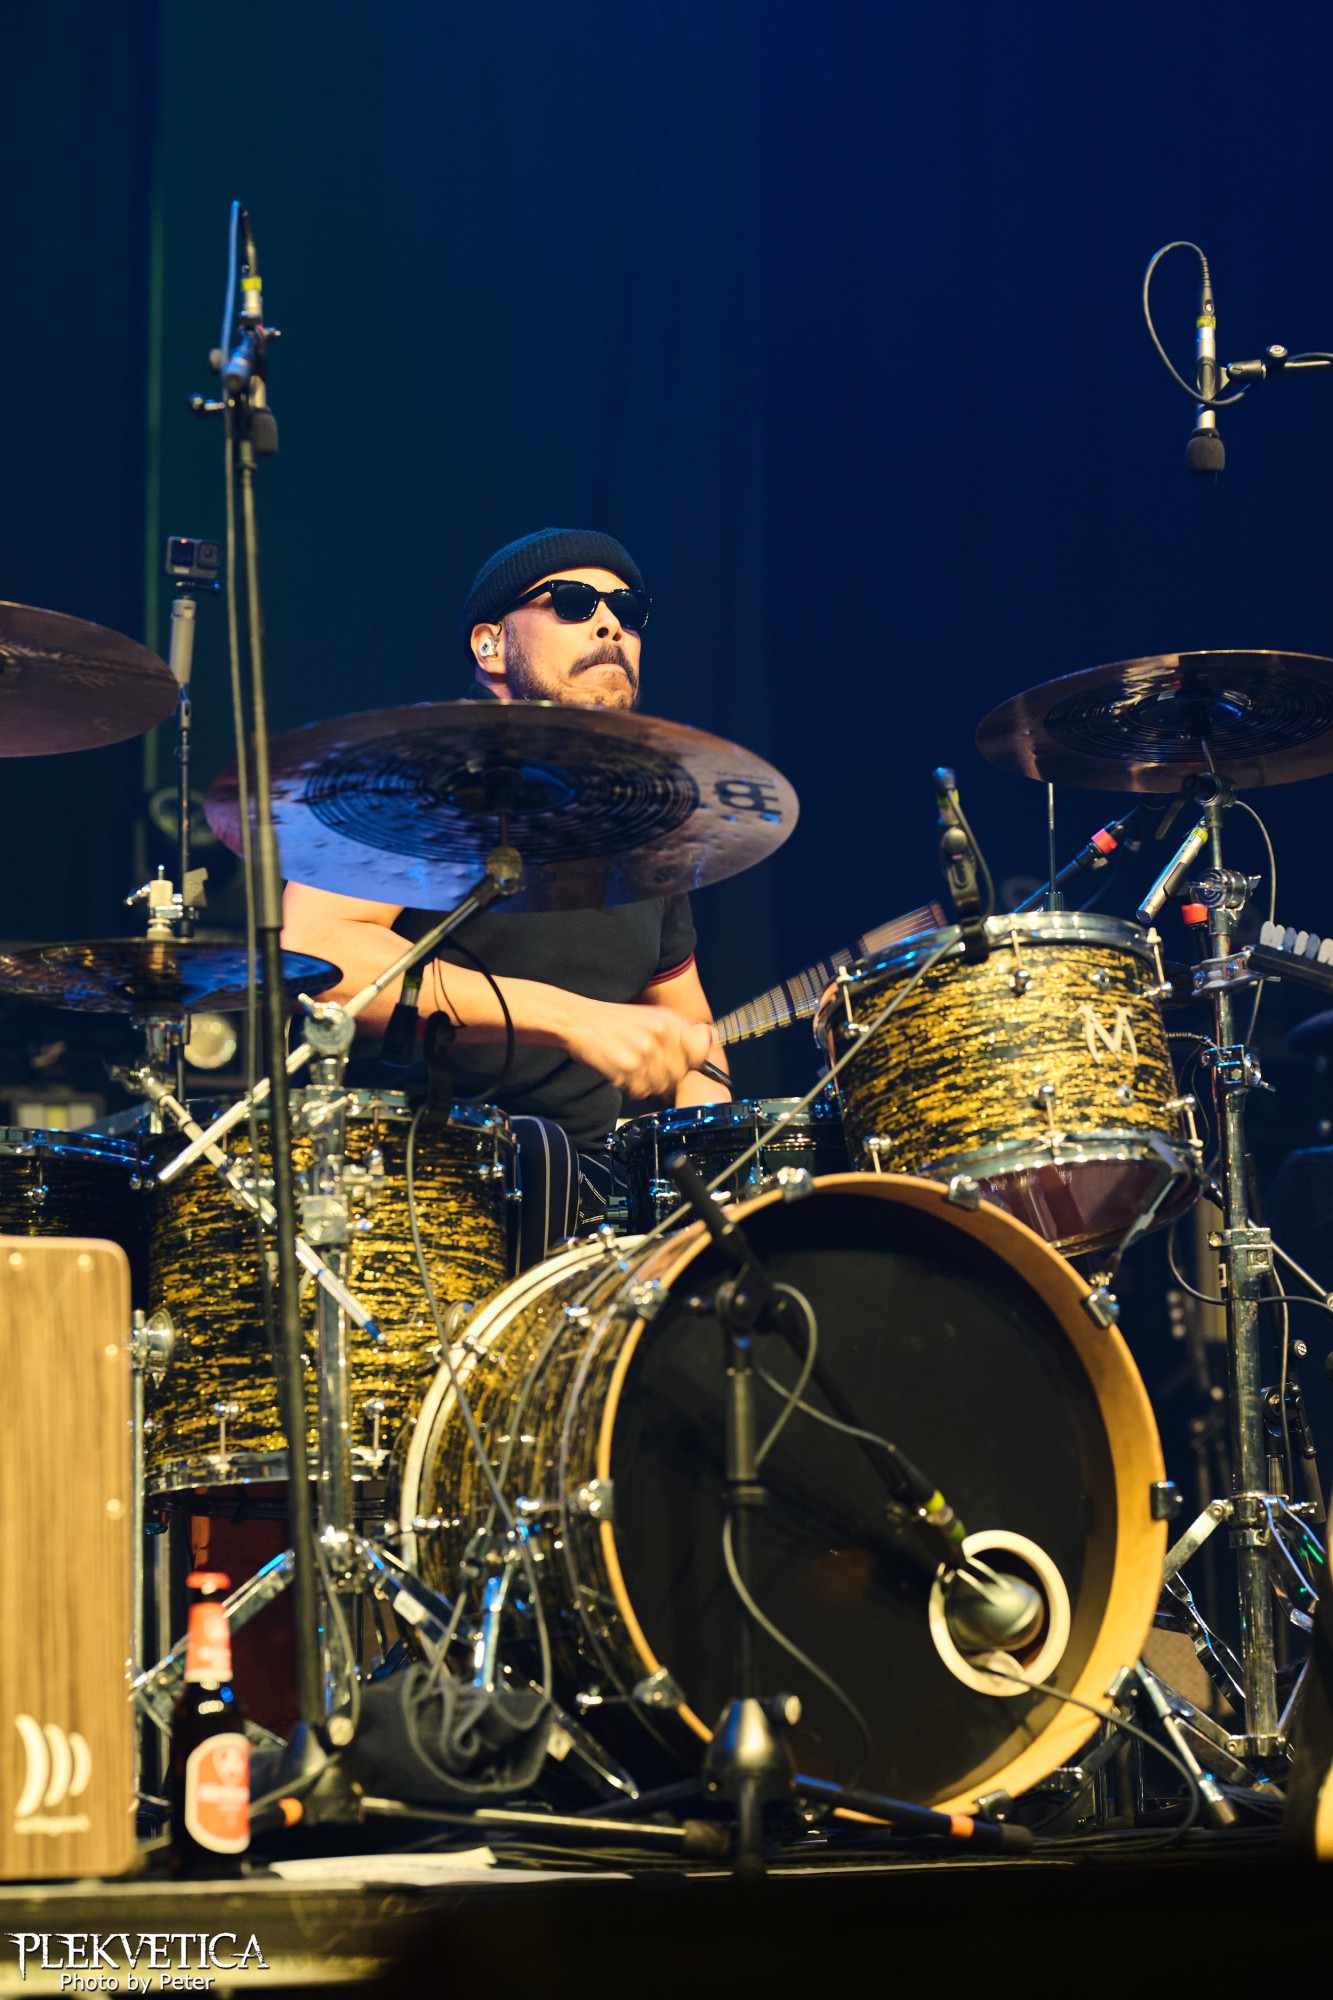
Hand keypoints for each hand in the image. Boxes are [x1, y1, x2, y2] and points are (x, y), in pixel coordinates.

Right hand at [563, 999, 712, 1100]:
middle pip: (680, 1074)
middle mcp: (661, 1035)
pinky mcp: (628, 1069)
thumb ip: (678, 1032)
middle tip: (652, 1072)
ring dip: (650, 1084)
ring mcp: (645, 1053)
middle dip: (668, 1077)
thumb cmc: (616, 1021)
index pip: (700, 1052)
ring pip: (662, 1085)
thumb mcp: (652, 1016)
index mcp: (669, 1021)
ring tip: (635, 1071)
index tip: (686, 1068)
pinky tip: (624, 1073)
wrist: (580, 1022)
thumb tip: (705, 1047)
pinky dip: (634, 1088)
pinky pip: (642, 1091)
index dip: (694, 1064)